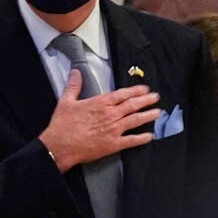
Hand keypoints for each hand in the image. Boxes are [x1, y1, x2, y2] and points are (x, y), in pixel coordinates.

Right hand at [39, 69, 160, 171]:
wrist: (60, 145)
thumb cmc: (62, 125)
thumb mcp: (66, 101)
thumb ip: (74, 85)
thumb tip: (76, 72)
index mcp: (100, 103)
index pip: (122, 94)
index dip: (135, 91)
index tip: (144, 88)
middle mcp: (110, 115)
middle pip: (133, 105)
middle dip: (146, 100)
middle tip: (156, 97)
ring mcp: (113, 130)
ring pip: (136, 120)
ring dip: (148, 115)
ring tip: (158, 112)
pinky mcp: (113, 145)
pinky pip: (132, 140)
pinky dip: (142, 138)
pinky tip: (150, 136)